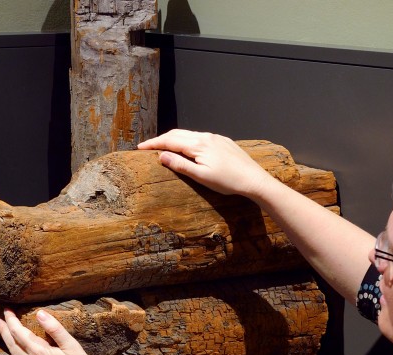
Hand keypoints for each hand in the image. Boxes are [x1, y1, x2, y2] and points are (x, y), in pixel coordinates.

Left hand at [0, 309, 103, 354]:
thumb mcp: (73, 347)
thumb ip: (55, 329)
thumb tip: (40, 314)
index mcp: (39, 352)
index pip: (19, 332)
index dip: (11, 320)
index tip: (7, 311)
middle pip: (12, 344)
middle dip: (4, 330)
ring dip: (8, 345)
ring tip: (5, 337)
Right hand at [138, 129, 272, 198]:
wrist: (253, 179)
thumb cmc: (227, 182)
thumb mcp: (201, 177)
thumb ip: (180, 165)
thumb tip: (161, 156)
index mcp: (198, 145)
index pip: (170, 140)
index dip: (153, 144)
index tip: (139, 148)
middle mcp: (205, 137)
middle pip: (177, 134)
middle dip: (161, 139)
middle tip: (148, 147)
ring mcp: (215, 138)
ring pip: (189, 134)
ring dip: (173, 139)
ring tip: (163, 147)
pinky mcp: (222, 142)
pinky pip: (199, 137)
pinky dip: (186, 140)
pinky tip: (186, 148)